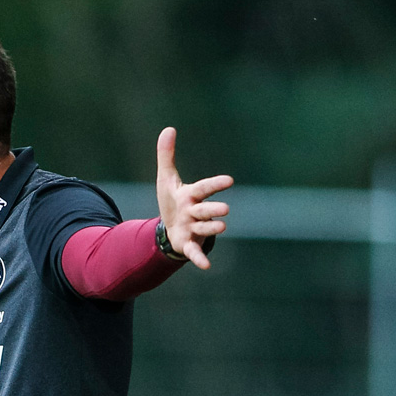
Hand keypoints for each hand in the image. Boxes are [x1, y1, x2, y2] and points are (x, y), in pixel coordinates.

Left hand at [155, 127, 233, 269]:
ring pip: (203, 229)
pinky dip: (199, 258)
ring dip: (211, 229)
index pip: (204, 188)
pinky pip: (194, 252)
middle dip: (213, 209)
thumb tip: (168, 128)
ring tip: (222, 227)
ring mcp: (193, 230)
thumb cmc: (172, 202)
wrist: (170, 229)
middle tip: (225, 209)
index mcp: (190, 196)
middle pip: (205, 210)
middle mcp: (195, 213)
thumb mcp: (166, 179)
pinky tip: (206, 266)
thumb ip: (167, 155)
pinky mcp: (188, 245)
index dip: (215, 184)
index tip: (229, 180)